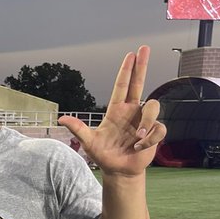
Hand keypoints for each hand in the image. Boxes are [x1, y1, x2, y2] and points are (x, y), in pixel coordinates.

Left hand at [58, 46, 165, 175]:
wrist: (118, 170)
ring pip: (152, 107)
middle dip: (142, 66)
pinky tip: (140, 147)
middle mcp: (131, 111)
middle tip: (145, 48)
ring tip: (136, 139)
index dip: (126, 70)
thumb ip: (78, 129)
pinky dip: (149, 139)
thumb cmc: (103, 155)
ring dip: (146, 123)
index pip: (122, 86)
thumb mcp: (89, 142)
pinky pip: (158, 129)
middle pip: (139, 84)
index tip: (130, 55)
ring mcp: (144, 121)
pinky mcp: (154, 133)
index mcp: (116, 111)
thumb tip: (61, 119)